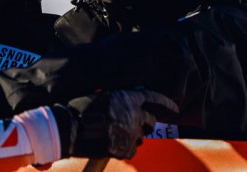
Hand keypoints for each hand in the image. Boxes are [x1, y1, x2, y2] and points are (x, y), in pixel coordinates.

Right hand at [59, 89, 177, 159]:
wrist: (70, 129)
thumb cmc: (81, 109)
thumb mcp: (102, 96)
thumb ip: (119, 99)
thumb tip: (128, 103)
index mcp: (128, 99)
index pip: (154, 99)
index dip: (167, 104)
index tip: (175, 108)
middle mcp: (133, 116)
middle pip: (150, 121)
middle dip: (146, 122)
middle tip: (137, 123)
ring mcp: (130, 134)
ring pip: (141, 136)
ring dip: (134, 135)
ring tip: (118, 133)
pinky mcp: (124, 149)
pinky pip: (132, 149)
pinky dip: (125, 147)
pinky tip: (112, 143)